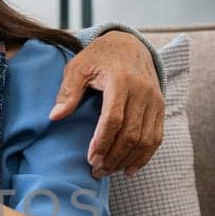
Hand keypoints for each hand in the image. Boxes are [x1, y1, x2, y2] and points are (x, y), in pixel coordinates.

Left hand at [50, 30, 164, 175]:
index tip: (90, 159)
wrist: (129, 44)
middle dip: (113, 156)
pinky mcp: (160, 107)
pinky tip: (129, 169)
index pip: (114, 119)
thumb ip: (68, 91)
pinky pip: (156, 137)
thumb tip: (55, 116)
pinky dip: (144, 156)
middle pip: (131, 134)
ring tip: (109, 171)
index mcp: (120, 81)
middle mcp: (142, 91)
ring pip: (145, 139)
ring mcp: (154, 100)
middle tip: (96, 171)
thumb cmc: (99, 57)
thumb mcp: (78, 66)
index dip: (102, 142)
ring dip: (127, 160)